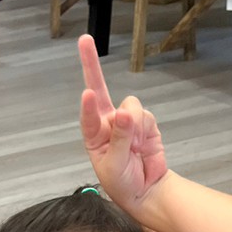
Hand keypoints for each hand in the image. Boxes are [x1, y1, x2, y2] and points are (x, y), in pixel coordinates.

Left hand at [78, 34, 168, 215]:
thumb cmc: (122, 182)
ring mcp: (127, 121)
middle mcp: (107, 123)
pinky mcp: (145, 123)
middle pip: (99, 88)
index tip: (88, 94)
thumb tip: (125, 113)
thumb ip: (121, 138)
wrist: (146, 191)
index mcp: (93, 135)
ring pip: (130, 105)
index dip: (88, 105)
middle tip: (85, 40)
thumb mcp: (115, 165)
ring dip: (134, 123)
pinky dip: (145, 128)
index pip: (88, 116)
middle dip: (91, 64)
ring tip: (136, 146)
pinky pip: (145, 115)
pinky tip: (144, 145)